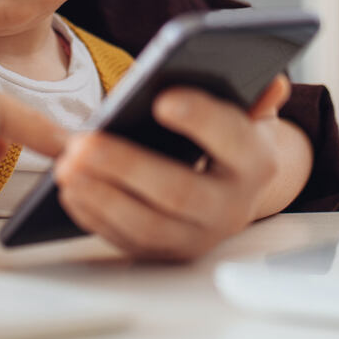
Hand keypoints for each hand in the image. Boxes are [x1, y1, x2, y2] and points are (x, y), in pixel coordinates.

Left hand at [51, 74, 313, 260]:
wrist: (231, 189)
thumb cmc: (228, 139)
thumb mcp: (247, 112)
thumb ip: (254, 96)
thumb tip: (272, 85)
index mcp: (256, 162)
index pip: (232, 139)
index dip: (200, 119)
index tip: (162, 98)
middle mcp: (232, 208)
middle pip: (179, 191)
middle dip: (127, 166)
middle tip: (83, 142)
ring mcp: (198, 237)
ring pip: (147, 225)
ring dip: (101, 196)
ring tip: (66, 166)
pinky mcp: (166, 254)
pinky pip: (126, 241)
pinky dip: (94, 216)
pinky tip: (71, 190)